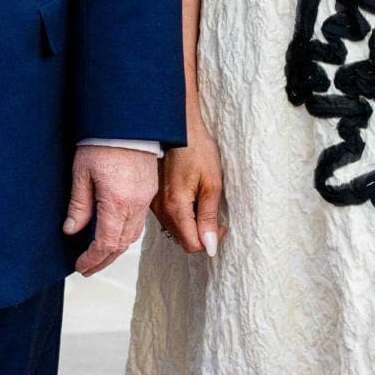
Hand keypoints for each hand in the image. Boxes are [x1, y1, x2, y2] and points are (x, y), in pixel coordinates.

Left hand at [64, 144, 157, 275]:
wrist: (128, 122)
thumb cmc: (102, 142)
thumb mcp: (81, 173)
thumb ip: (79, 204)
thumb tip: (71, 230)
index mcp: (117, 202)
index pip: (105, 243)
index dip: (92, 259)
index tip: (81, 266)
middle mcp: (136, 205)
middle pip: (121, 244)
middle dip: (104, 260)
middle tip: (87, 268)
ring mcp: (146, 198)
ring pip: (133, 235)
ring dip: (116, 249)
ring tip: (99, 256)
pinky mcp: (150, 191)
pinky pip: (139, 222)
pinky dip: (126, 234)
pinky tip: (114, 234)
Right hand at [152, 119, 224, 256]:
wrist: (178, 128)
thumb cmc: (197, 150)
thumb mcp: (211, 184)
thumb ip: (209, 218)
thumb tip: (210, 246)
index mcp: (175, 207)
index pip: (192, 245)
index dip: (210, 241)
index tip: (220, 224)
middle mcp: (160, 208)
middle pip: (183, 240)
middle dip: (201, 233)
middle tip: (214, 213)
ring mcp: (154, 203)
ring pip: (175, 230)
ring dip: (191, 224)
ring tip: (202, 201)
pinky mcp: (153, 197)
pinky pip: (169, 217)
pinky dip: (182, 215)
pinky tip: (190, 196)